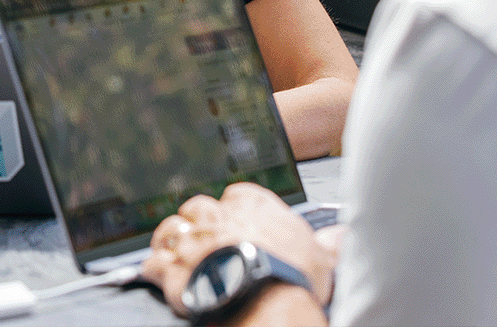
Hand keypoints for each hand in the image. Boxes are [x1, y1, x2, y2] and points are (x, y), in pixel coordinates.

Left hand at [141, 183, 337, 316]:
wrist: (267, 303)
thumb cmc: (294, 280)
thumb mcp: (322, 258)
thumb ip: (328, 244)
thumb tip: (342, 238)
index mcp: (252, 206)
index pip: (237, 194)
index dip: (233, 208)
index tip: (236, 219)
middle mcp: (218, 217)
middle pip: (198, 208)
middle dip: (197, 222)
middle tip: (202, 238)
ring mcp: (192, 240)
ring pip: (170, 229)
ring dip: (171, 240)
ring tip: (174, 251)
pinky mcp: (174, 268)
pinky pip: (154, 263)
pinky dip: (154, 269)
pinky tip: (157, 274)